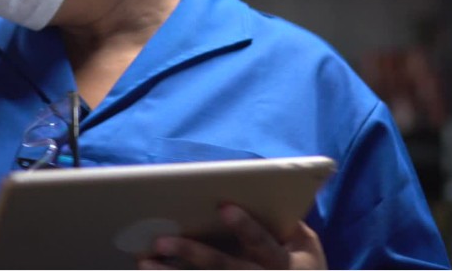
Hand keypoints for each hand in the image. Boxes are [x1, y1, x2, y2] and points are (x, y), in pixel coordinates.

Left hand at [137, 205, 325, 269]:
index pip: (262, 242)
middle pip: (225, 268)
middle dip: (192, 253)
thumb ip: (285, 222)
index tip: (224, 207)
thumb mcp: (306, 245)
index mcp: (282, 263)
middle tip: (160, 240)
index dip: (245, 226)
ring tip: (145, 263)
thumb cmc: (303, 267)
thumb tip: (256, 189)